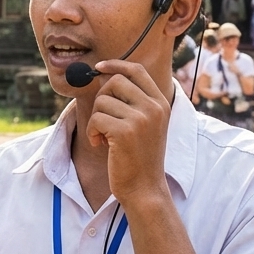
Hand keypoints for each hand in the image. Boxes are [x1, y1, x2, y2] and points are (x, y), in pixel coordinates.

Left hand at [87, 59, 170, 206]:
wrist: (145, 188)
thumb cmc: (139, 157)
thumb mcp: (144, 125)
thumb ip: (132, 101)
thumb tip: (104, 76)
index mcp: (161, 103)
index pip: (137, 70)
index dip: (116, 64)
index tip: (99, 67)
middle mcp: (154, 107)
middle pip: (115, 81)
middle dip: (101, 97)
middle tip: (102, 119)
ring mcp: (141, 119)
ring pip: (102, 101)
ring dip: (96, 119)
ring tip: (103, 137)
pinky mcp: (125, 131)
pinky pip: (96, 118)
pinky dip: (92, 132)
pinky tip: (100, 144)